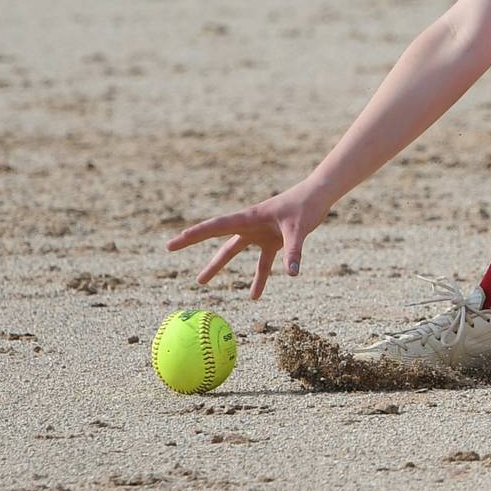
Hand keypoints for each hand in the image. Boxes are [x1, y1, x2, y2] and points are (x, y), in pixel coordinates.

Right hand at [166, 177, 330, 299]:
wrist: (320, 195)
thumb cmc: (307, 205)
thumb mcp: (299, 228)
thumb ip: (294, 251)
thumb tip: (291, 275)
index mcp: (249, 217)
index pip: (215, 227)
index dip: (193, 236)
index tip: (173, 243)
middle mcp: (251, 224)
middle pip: (218, 238)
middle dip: (194, 243)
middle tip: (170, 248)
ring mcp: (260, 232)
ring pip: (234, 251)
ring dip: (219, 265)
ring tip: (201, 282)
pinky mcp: (274, 240)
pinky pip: (262, 262)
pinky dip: (259, 278)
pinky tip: (255, 296)